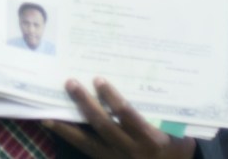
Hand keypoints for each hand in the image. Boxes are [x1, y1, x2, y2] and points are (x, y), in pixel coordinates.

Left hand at [43, 78, 195, 158]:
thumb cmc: (176, 146)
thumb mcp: (177, 129)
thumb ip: (161, 110)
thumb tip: (143, 76)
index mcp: (150, 138)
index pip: (127, 116)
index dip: (112, 98)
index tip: (98, 80)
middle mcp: (131, 149)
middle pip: (103, 125)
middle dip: (85, 104)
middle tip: (70, 82)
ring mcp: (116, 158)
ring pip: (87, 140)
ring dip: (67, 124)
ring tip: (50, 107)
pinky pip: (85, 148)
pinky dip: (67, 135)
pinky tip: (51, 122)